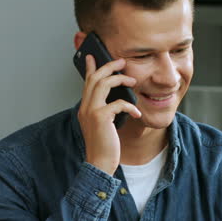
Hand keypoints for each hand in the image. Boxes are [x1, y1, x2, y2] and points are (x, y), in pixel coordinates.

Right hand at [77, 55, 140, 175]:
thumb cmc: (104, 146)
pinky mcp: (100, 117)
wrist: (100, 163)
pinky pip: (118, 102)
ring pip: (103, 84)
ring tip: (133, 81)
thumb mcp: (103, 125)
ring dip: (120, 79)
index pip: (86, 83)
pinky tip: (136, 114)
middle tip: (122, 61)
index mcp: (85, 108)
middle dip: (109, 66)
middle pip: (95, 78)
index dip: (89, 68)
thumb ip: (105, 111)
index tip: (91, 57)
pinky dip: (130, 106)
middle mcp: (85, 107)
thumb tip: (118, 99)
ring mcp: (91, 111)